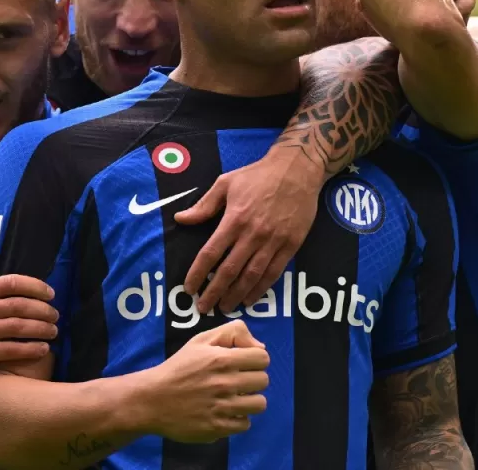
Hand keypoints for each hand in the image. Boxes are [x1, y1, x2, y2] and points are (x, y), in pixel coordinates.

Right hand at [0, 243, 58, 381]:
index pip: (10, 283)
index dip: (34, 286)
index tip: (50, 293)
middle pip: (18, 305)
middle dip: (42, 310)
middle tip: (55, 314)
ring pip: (17, 327)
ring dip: (41, 329)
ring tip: (53, 330)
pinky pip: (10, 350)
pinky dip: (30, 349)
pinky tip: (43, 349)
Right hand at [142, 320, 269, 443]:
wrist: (152, 399)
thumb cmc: (178, 368)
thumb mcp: (200, 340)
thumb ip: (232, 333)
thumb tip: (260, 346)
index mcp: (221, 359)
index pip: (262, 358)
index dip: (255, 359)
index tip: (244, 364)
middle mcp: (225, 383)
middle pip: (263, 380)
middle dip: (253, 379)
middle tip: (237, 381)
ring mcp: (222, 407)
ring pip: (259, 404)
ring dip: (249, 400)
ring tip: (234, 398)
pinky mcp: (217, 427)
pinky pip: (245, 424)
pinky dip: (238, 419)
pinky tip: (225, 412)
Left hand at [177, 149, 322, 313]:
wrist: (297, 169)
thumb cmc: (258, 175)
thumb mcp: (226, 183)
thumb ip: (204, 205)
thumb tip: (180, 220)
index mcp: (234, 219)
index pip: (211, 253)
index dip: (197, 273)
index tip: (189, 288)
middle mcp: (253, 234)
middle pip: (229, 271)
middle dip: (214, 292)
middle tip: (203, 307)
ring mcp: (273, 241)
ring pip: (251, 276)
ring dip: (236, 295)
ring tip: (225, 307)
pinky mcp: (290, 245)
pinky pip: (273, 273)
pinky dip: (260, 289)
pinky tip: (250, 298)